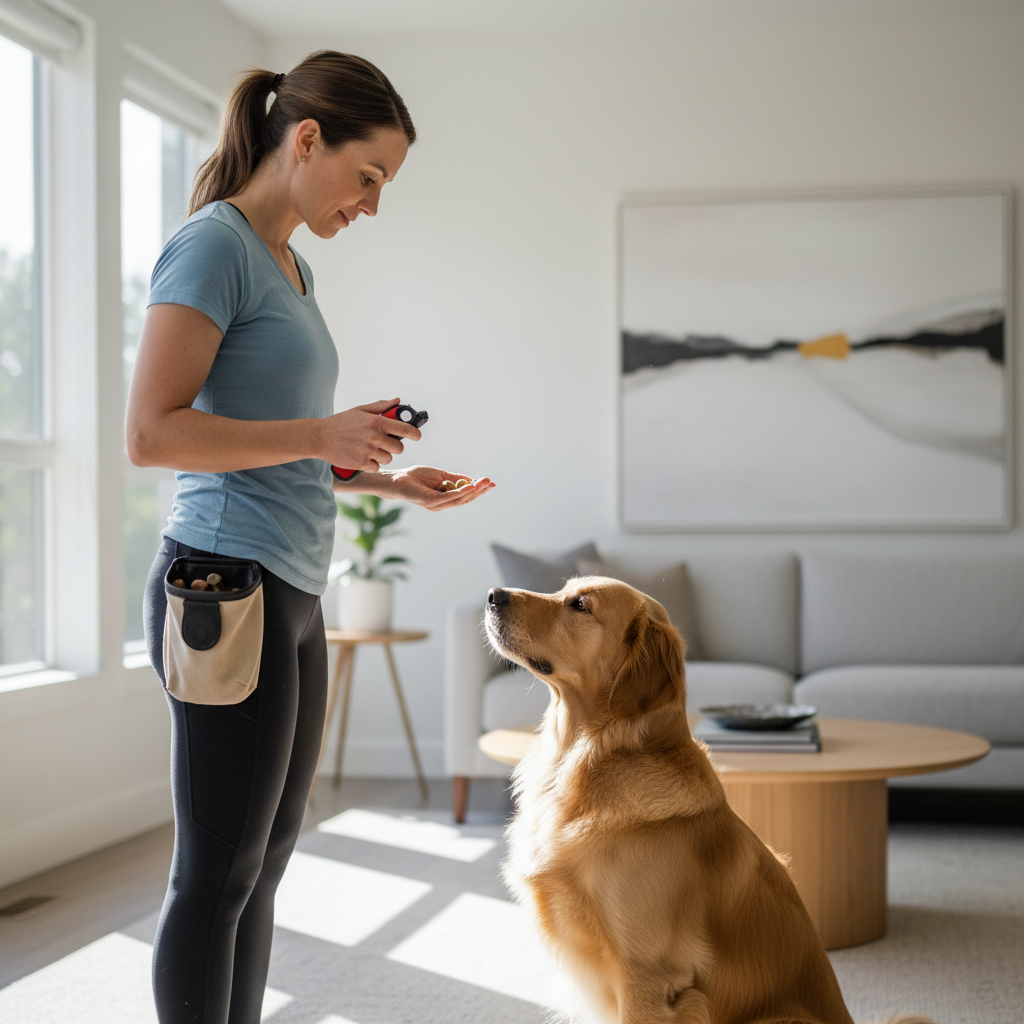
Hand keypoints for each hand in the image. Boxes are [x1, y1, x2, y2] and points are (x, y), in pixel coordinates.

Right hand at [320, 398, 421, 473]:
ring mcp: (368, 451)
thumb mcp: (360, 410)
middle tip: (385, 443)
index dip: (414, 433)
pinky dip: (372, 464)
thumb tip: (398, 401)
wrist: (319, 437)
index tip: (417, 436)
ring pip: (388, 458)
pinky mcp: (361, 464)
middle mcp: (374, 437)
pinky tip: (363, 457)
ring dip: (383, 456)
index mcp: (376, 422)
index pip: (404, 429)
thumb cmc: (341, 423)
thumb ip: (381, 407)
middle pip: (399, 448)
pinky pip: (377, 467)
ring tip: (371, 449)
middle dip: (394, 447)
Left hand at [370, 466, 495, 510]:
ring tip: (484, 483)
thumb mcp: (440, 475)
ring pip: (459, 499)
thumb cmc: (416, 477)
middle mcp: (442, 504)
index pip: (465, 496)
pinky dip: (459, 492)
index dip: (478, 490)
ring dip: (473, 491)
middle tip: (491, 483)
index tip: (490, 483)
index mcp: (445, 498)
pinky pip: (448, 497)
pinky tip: (469, 486)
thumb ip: (454, 478)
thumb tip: (471, 480)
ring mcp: (437, 505)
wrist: (398, 479)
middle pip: (465, 499)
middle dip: (479, 491)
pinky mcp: (430, 502)